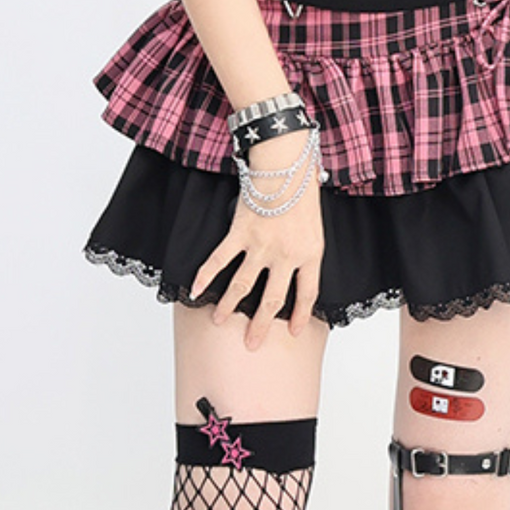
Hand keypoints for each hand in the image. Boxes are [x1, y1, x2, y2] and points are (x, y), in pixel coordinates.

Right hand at [190, 129, 325, 349]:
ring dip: (229, 305)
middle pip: (273, 299)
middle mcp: (286, 255)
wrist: (286, 165)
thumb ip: (306, 250)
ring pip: (243, 285)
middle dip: (261, 324)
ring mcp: (261, 246)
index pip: (307, 293)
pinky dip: (205, 275)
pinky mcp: (240, 233)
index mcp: (310, 253)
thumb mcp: (315, 225)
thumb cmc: (302, 190)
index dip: (301, 314)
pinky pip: (220, 260)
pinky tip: (195, 290)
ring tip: (220, 321)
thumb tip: (297, 272)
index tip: (294, 332)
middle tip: (251, 344)